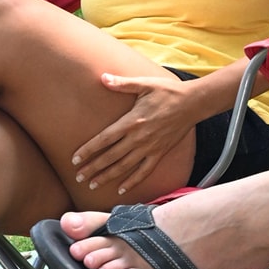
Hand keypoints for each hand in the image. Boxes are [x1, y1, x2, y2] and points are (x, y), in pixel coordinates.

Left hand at [70, 69, 201, 195]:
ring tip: (92, 185)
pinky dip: (132, 182)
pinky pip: (144, 171)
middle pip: (110, 157)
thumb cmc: (168, 92)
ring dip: (107, 177)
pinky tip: (121, 190)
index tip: (75, 160)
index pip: (104, 139)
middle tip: (78, 177)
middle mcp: (138, 138)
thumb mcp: (144, 84)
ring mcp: (149, 148)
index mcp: (131, 121)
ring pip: (124, 167)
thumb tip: (102, 77)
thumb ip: (122, 84)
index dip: (88, 150)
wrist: (193, 103)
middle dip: (93, 168)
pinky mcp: (160, 153)